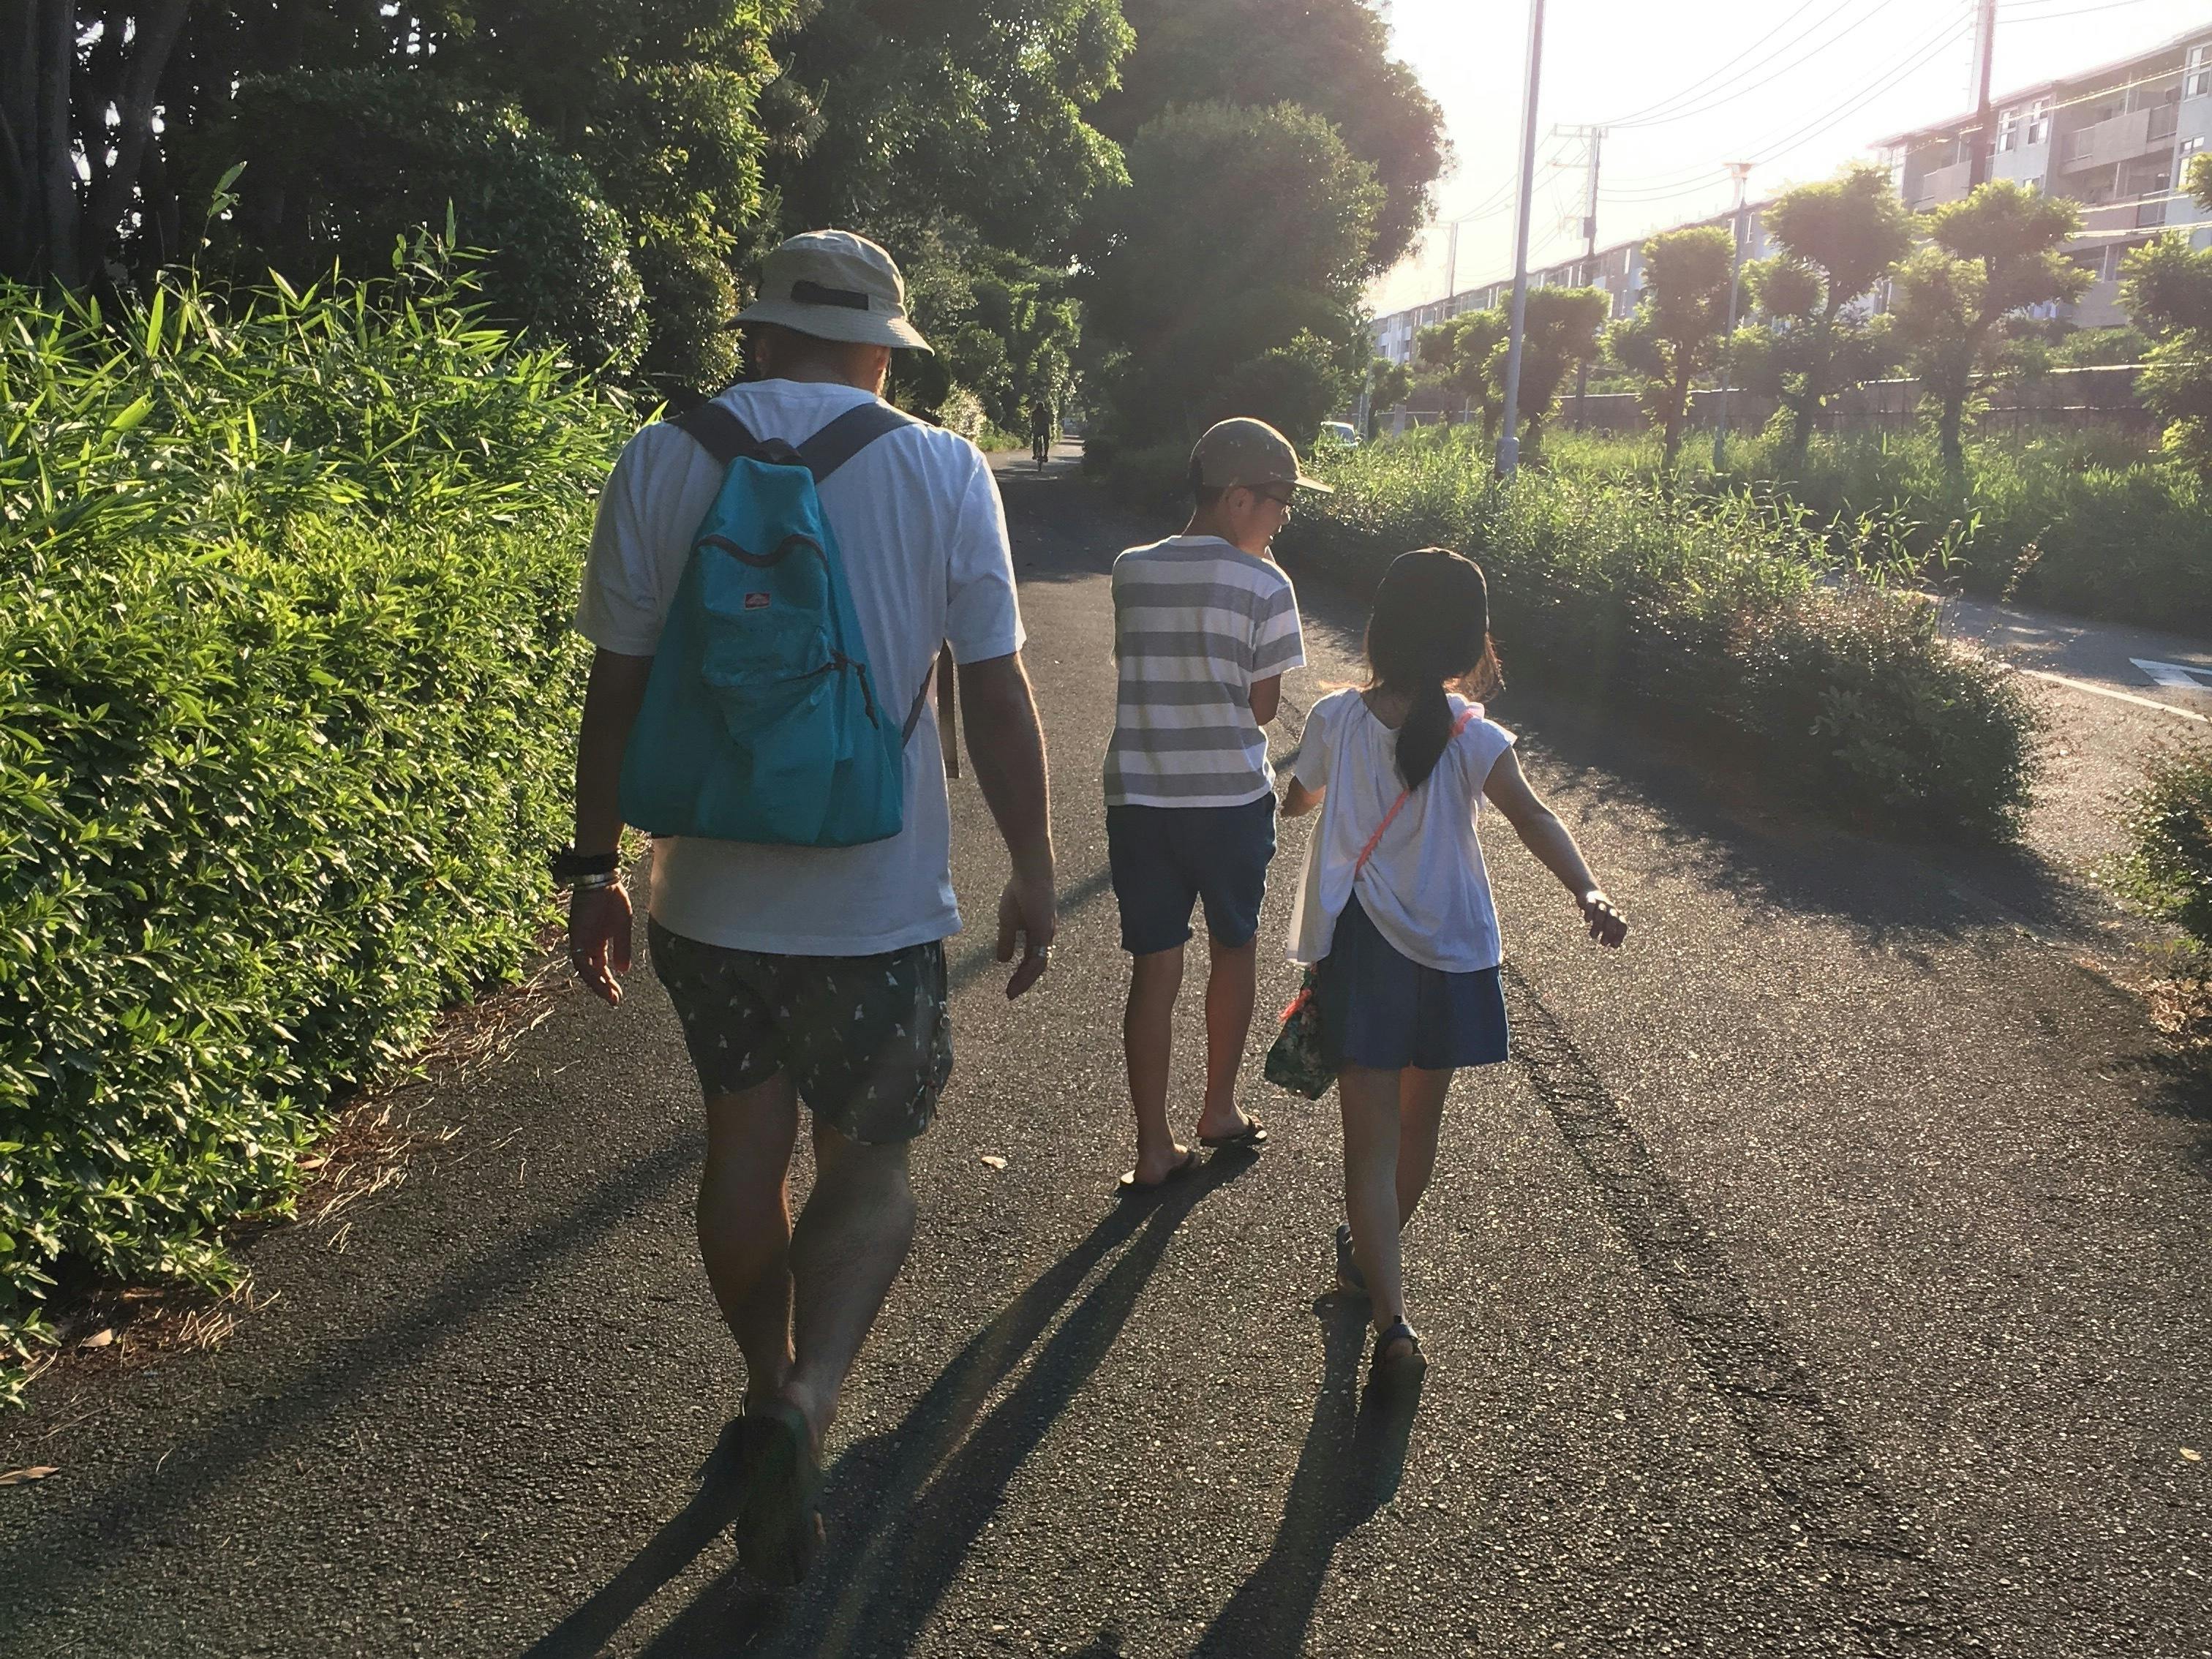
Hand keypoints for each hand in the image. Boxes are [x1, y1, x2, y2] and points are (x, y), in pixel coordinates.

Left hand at [568, 880, 634, 1003]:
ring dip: (597, 984)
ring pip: (585, 970)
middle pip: (593, 972)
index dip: (609, 982)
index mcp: (598, 942)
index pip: (602, 968)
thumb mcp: (622, 928)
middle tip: (615, 1001)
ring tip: (610, 995)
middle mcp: (587, 945)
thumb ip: (622, 949)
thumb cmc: (613, 900)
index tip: (619, 995)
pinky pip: (581, 959)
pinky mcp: (575, 937)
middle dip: (603, 987)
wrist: (602, 881)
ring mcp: (580, 941)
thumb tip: (623, 970)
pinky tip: (602, 980)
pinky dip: (590, 971)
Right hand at [995, 867, 1057, 999]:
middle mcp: (1046, 937)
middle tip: (1010, 994)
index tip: (1010, 986)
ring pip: (1040, 965)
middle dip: (1024, 982)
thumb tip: (1003, 961)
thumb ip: (1006, 940)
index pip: (1033, 960)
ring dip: (1025, 980)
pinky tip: (1018, 977)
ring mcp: (1047, 934)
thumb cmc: (1020, 892)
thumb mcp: (1008, 921)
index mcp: (1039, 934)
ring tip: (1012, 991)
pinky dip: (1029, 970)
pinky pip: (1039, 956)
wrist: (1030, 873)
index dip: (1022, 974)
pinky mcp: (1044, 931)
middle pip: (1038, 966)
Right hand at [1578, 889, 1627, 949]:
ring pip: (1601, 913)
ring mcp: (1601, 903)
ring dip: (1598, 925)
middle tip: (1603, 944)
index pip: (1622, 925)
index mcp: (1617, 914)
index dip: (1620, 935)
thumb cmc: (1600, 912)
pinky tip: (1587, 921)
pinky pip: (1591, 905)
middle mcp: (1610, 908)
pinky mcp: (1590, 899)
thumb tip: (1614, 946)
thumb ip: (1610, 933)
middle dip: (1609, 932)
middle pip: (1613, 919)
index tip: (1614, 946)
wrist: (1589, 892)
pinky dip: (1589, 912)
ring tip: (1593, 936)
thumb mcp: (1605, 922)